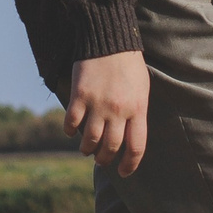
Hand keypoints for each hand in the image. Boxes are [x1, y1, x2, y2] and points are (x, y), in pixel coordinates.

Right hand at [65, 51, 148, 175]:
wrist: (110, 39)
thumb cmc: (129, 65)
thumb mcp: (142, 90)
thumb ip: (137, 113)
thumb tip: (130, 135)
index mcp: (138, 109)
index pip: (136, 146)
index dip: (130, 164)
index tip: (124, 172)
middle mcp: (119, 110)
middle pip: (111, 147)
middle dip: (105, 159)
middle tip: (101, 160)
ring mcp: (98, 104)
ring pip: (90, 139)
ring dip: (87, 149)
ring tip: (86, 150)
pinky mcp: (80, 96)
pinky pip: (72, 122)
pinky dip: (70, 131)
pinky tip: (72, 131)